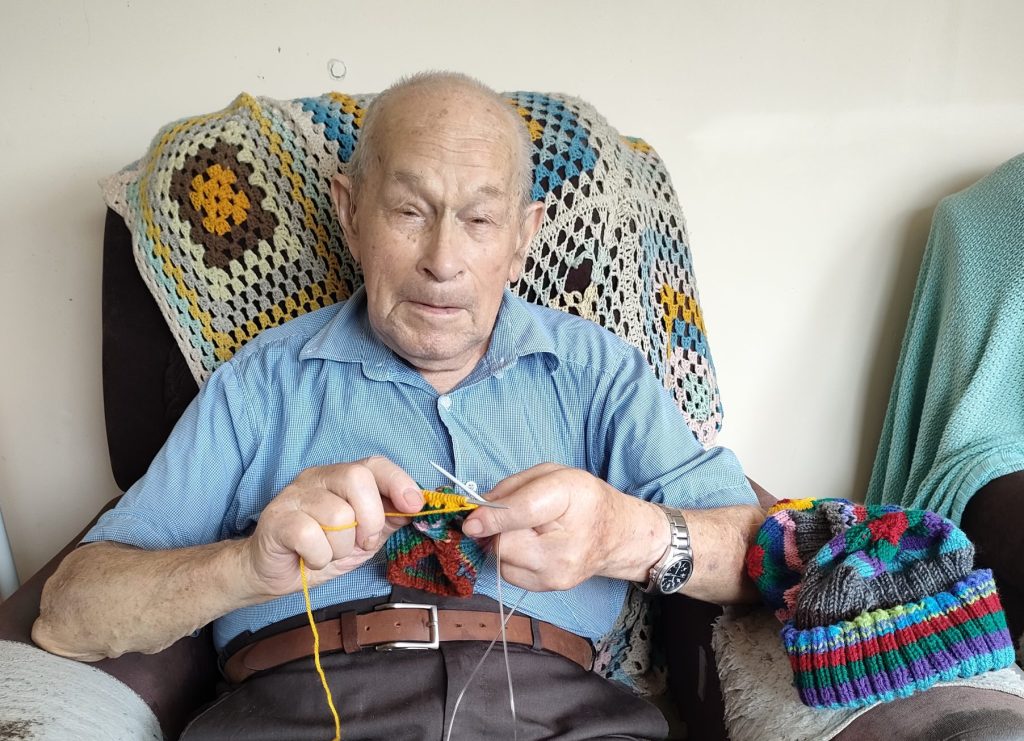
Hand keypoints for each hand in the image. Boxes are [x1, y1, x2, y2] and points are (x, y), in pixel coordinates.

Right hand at [244, 456, 423, 596]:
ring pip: (337, 515)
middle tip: (362, 542)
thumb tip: (419, 507)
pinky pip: (311, 536)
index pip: (374, 464)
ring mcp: (294, 496)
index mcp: (341, 477)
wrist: (274, 572)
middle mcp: (318, 478)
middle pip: (357, 479)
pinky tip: (311, 558)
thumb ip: (389, 519)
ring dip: (341, 547)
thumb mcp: (364, 536)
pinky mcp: (276, 519)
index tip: (415, 505)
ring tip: (329, 552)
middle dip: (371, 519)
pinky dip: (319, 556)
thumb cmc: (322, 549)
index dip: (398, 481)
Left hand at [461, 464, 666, 591]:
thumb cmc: (584, 500)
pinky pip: (508, 572)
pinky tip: (532, 547)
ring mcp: (556, 574)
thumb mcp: (553, 475)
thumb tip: (478, 511)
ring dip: (504, 544)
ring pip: (502, 560)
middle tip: (514, 516)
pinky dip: (511, 558)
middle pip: (504, 543)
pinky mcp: (547, 589)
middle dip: (497, 529)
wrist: (616, 535)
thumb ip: (513, 487)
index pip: (524, 512)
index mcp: (571, 501)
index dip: (492, 517)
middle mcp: (566, 547)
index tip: (470, 521)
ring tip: (529, 531)